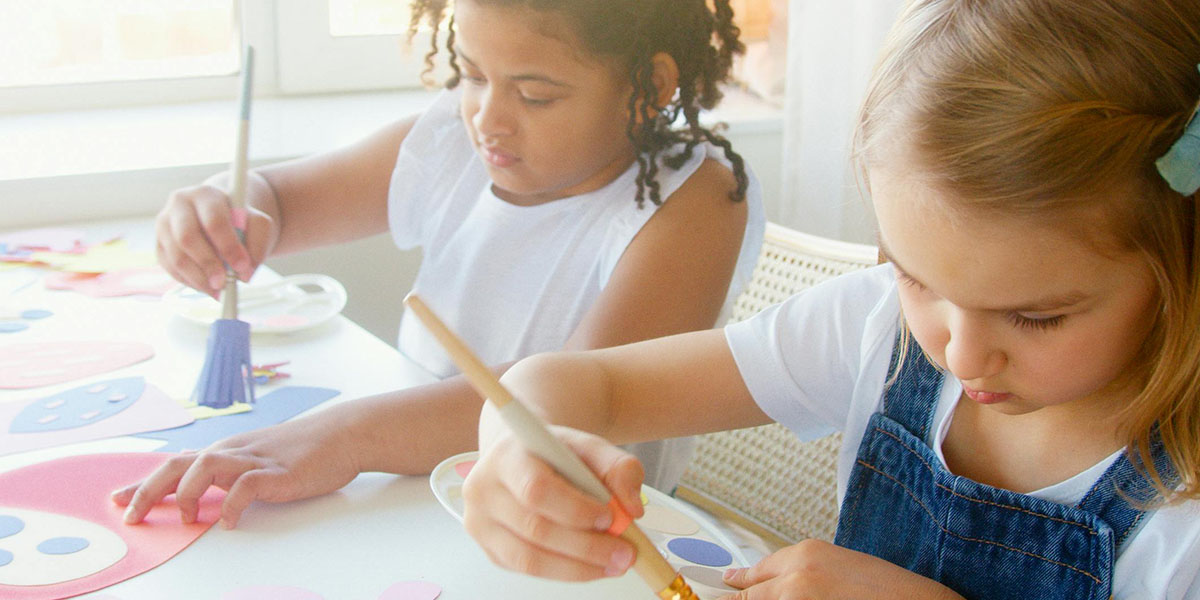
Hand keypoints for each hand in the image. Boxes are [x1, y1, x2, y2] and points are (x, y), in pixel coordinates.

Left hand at [111, 411, 361, 528]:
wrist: (342, 434)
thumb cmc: (305, 449)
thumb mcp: (260, 459)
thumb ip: (233, 475)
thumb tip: (210, 495)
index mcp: (227, 451)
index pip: (176, 465)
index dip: (144, 484)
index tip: (119, 500)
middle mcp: (233, 452)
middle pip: (177, 465)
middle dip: (148, 490)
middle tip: (130, 515)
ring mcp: (254, 460)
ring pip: (204, 467)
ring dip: (187, 494)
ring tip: (184, 519)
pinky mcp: (276, 472)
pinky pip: (245, 487)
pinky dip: (232, 505)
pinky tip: (229, 522)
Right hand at [155, 174, 278, 297]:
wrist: (222, 216)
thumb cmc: (240, 220)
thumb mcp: (258, 224)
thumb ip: (258, 244)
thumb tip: (244, 272)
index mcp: (206, 195)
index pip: (214, 221)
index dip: (228, 247)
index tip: (242, 266)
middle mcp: (180, 205)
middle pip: (187, 237)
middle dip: (207, 264)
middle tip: (224, 283)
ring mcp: (165, 225)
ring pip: (175, 256)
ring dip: (198, 278)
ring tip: (217, 290)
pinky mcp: (160, 244)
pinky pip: (170, 268)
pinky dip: (189, 281)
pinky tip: (206, 286)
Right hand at [462, 426, 644, 581]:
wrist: (523, 457)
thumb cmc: (554, 453)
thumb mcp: (590, 446)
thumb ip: (619, 467)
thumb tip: (631, 508)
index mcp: (506, 456)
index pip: (536, 488)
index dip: (574, 509)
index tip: (609, 516)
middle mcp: (483, 490)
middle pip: (534, 528)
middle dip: (586, 546)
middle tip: (624, 552)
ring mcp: (480, 523)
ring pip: (529, 559)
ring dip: (578, 568)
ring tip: (613, 564)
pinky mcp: (490, 549)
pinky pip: (528, 571)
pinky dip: (566, 572)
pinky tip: (591, 565)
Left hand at [720, 539, 964, 599]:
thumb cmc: (886, 588)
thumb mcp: (837, 566)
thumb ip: (802, 572)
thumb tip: (773, 583)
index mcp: (804, 554)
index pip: (758, 570)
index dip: (741, 581)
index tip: (728, 583)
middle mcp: (796, 576)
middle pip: (752, 595)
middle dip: (742, 599)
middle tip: (731, 599)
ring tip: (748, 599)